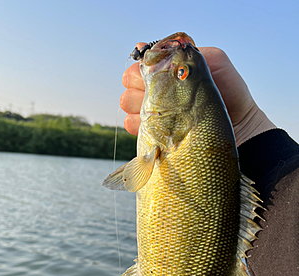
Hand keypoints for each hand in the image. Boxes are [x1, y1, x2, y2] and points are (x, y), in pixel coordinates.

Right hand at [120, 44, 275, 145]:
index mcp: (168, 71)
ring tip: (162, 114)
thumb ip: (190, 52)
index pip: (140, 65)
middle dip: (141, 87)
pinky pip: (130, 124)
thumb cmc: (231, 94)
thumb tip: (160, 50)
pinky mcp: (152, 135)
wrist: (238, 130)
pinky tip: (156, 128)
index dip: (143, 69)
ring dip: (139, 106)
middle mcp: (157, 90)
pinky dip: (138, 124)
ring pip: (126, 102)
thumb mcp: (216, 63)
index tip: (156, 77)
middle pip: (129, 83)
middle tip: (162, 97)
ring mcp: (152, 113)